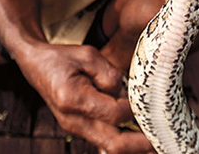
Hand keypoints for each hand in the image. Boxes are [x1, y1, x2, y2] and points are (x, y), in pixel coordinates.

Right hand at [15, 43, 152, 153]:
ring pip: (109, 147)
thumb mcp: (87, 54)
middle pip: (113, 143)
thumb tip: (126, 94)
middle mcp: (72, 120)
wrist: (36, 65)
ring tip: (155, 143)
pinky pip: (104, 141)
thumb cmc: (61, 57)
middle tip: (162, 143)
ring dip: (133, 147)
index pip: (114, 113)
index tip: (148, 103)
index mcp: (72, 99)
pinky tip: (138, 137)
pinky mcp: (79, 129)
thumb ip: (109, 74)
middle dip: (140, 145)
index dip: (134, 110)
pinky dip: (122, 140)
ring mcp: (74, 128)